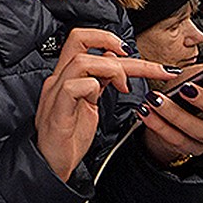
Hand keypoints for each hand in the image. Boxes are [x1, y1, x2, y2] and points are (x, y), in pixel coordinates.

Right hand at [36, 28, 179, 180]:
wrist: (52, 164)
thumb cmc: (68, 137)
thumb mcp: (89, 104)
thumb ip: (99, 81)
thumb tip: (114, 59)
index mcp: (65, 76)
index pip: (83, 40)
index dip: (108, 39)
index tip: (131, 51)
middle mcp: (58, 80)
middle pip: (80, 40)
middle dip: (119, 47)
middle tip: (150, 67)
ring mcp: (55, 94)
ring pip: (81, 61)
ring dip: (111, 69)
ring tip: (124, 87)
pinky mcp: (57, 113)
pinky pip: (72, 87)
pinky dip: (92, 87)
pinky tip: (99, 98)